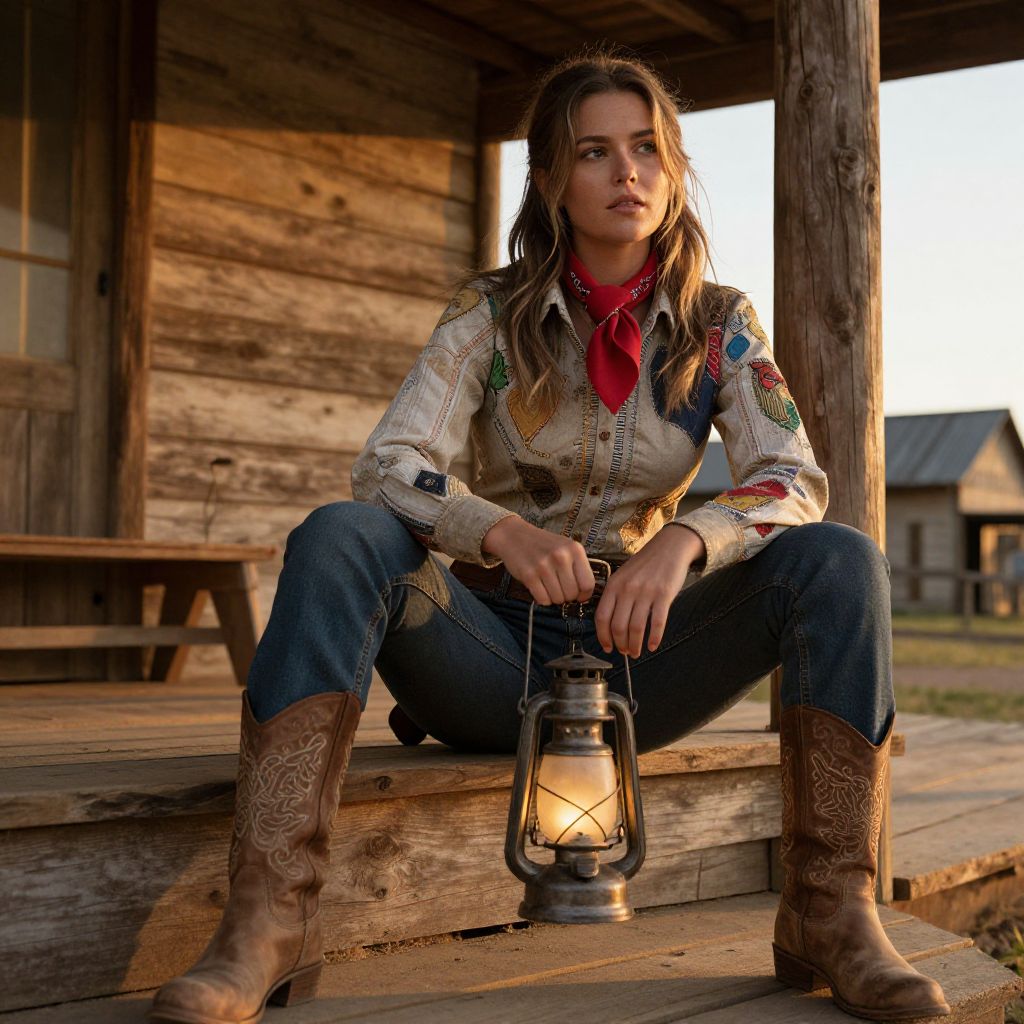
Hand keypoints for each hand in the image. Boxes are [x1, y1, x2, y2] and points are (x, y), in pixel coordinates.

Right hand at [482, 516, 594, 604]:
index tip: (579, 596)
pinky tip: (539, 587)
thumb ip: (578, 567)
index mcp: (574, 549)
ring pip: (558, 599)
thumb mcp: (566, 548)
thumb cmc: (543, 545)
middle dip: (566, 596)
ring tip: (548, 586)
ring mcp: (544, 566)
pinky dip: (542, 598)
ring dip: (554, 598)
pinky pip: (543, 600)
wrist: (514, 536)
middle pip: (572, 594)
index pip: (588, 583)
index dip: (584, 594)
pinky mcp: (529, 575)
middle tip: (559, 588)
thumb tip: (585, 594)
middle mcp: (561, 556)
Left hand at [595, 525, 705, 657]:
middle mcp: (627, 589)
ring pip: (636, 627)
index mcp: (614, 585)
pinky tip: (653, 645)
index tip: (607, 647)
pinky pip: (657, 622)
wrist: (669, 547)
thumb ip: (614, 596)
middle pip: (618, 626)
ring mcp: (646, 592)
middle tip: (624, 652)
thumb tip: (608, 625)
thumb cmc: (645, 564)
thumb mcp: (622, 575)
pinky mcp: (664, 595)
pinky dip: (654, 638)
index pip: (602, 617)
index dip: (603, 636)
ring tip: (636, 652)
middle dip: (620, 644)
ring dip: (635, 645)